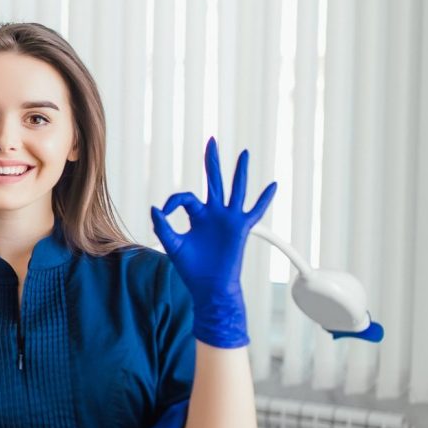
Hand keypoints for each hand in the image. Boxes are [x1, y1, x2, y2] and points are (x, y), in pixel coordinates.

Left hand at [151, 137, 276, 347]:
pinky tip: (273, 185)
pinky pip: (256, 210)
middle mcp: (214, 213)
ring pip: (236, 189)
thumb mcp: (172, 244)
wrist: (209, 286)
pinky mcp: (241, 228)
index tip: (163, 213)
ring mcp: (229, 219)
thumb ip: (162, 226)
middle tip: (211, 140)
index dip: (172, 201)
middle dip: (212, 161)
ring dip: (240, 171)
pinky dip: (265, 198)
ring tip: (244, 153)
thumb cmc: (191, 268)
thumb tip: (155, 207)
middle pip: (213, 180)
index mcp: (196, 215)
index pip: (185, 196)